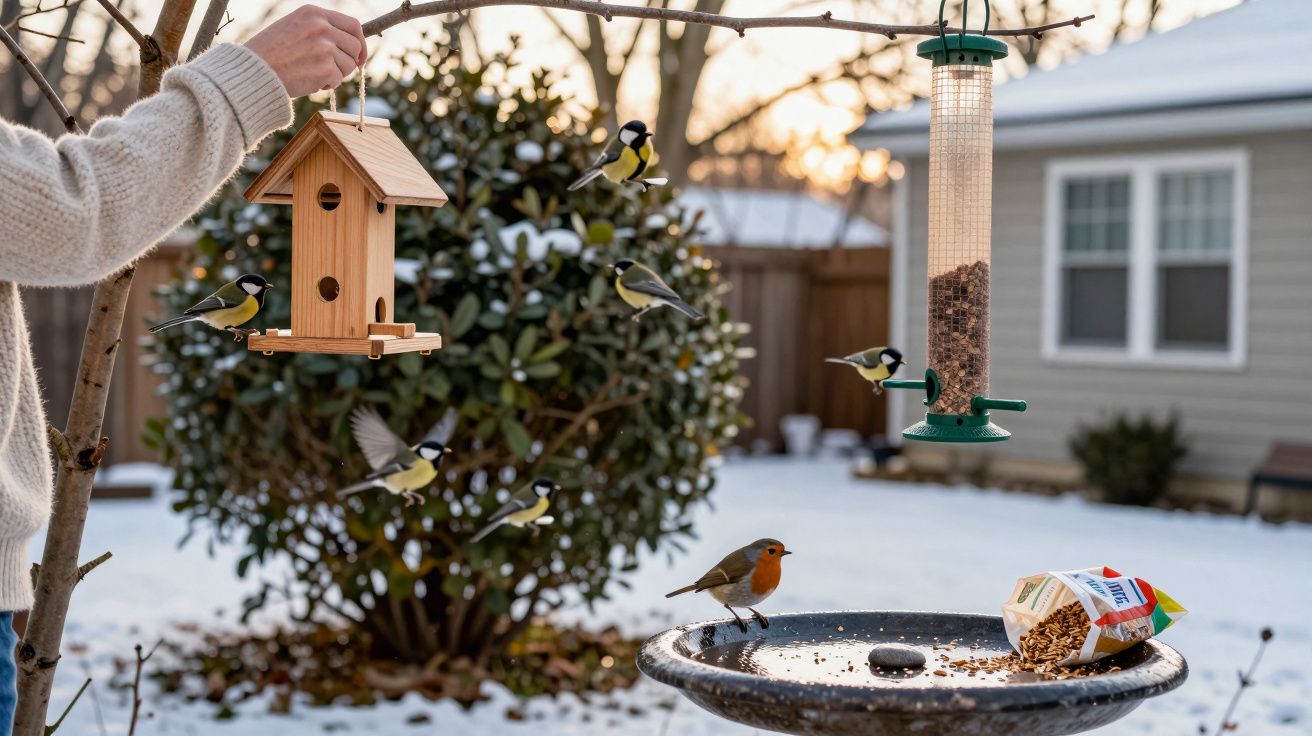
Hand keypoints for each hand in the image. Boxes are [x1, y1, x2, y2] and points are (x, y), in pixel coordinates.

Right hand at [244, 5, 366, 98]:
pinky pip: (338, 79)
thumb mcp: (294, 27)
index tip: (359, 56)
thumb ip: (319, 29)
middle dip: (349, 61)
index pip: (353, 25)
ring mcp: (325, 47)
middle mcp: (322, 26)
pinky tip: (308, 80)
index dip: (360, 42)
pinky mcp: (325, 67)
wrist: (253, 71)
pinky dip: (327, 84)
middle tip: (334, 70)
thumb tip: (349, 42)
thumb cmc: (270, 53)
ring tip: (312, 73)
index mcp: (314, 13)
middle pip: (355, 46)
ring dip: (335, 74)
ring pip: (348, 65)